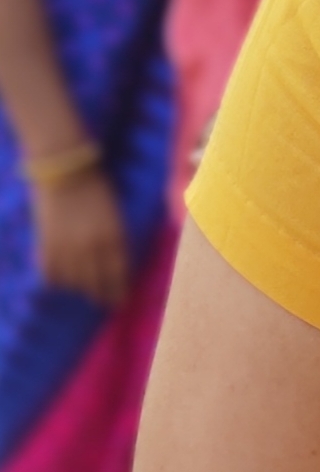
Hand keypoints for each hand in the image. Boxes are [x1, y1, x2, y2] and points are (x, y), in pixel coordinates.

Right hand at [33, 166, 131, 306]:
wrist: (65, 170)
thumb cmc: (96, 185)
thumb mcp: (114, 212)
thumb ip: (114, 238)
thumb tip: (115, 261)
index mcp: (113, 236)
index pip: (118, 274)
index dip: (119, 291)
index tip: (121, 301)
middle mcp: (91, 248)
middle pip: (96, 284)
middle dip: (102, 295)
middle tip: (105, 302)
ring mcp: (67, 249)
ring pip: (74, 283)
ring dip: (80, 287)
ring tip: (83, 288)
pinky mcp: (46, 247)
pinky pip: (51, 276)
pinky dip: (56, 279)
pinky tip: (61, 278)